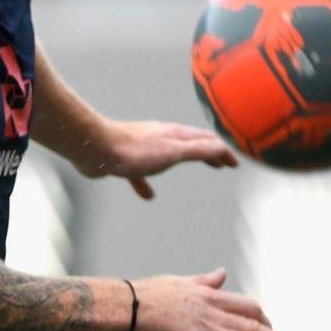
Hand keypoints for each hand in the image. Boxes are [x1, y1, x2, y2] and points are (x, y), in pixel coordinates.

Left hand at [101, 120, 238, 198]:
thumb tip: (223, 148)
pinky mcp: (125, 160)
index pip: (205, 139)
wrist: (95, 149)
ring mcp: (142, 147)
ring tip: (191, 169)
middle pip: (189, 143)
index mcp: (174, 134)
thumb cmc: (134, 151)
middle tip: (220, 163)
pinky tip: (148, 196)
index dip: (222, 151)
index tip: (234, 163)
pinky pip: (141, 173)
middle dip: (207, 152)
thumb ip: (198, 149)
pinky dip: (148, 182)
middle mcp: (160, 137)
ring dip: (182, 161)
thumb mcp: (173, 151)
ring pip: (167, 155)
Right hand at [133, 267, 299, 330]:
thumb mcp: (181, 282)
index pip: (244, 305)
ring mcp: (203, 329)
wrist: (127, 306)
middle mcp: (211, 311)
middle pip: (251, 323)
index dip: (261, 317)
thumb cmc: (147, 294)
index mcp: (208, 295)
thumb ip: (205, 281)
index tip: (270, 326)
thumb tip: (221, 273)